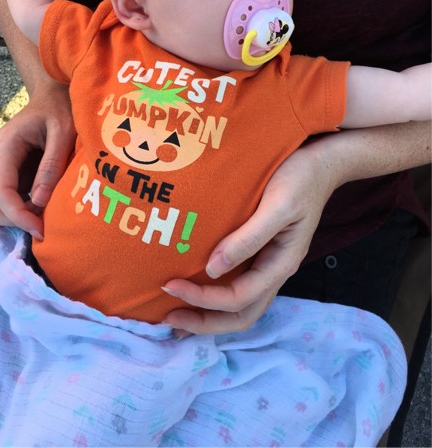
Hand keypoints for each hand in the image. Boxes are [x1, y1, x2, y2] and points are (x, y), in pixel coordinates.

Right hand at [0, 83, 74, 237]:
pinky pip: (5, 196)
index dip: (17, 215)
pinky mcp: (10, 171)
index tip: (40, 230)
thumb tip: (40, 202)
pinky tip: (40, 210)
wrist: (54, 95)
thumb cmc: (61, 109)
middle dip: (8, 220)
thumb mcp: (63, 133)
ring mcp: (0, 165)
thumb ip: (51, 166)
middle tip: (38, 227)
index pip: (0, 191)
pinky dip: (19, 209)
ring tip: (41, 219)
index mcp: (6, 147)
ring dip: (12, 216)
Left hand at [163, 138, 340, 334]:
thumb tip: (213, 269)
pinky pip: (237, 285)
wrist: (319, 165)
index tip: (171, 285)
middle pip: (241, 315)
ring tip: (176, 314)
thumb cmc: (300, 180)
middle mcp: (274, 271)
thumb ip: (249, 238)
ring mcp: (268, 264)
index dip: (203, 299)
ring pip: (240, 306)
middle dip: (204, 323)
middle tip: (169, 318)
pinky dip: (215, 296)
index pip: (239, 297)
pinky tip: (195, 288)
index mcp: (281, 264)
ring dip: (208, 315)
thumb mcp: (278, 206)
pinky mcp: (260, 253)